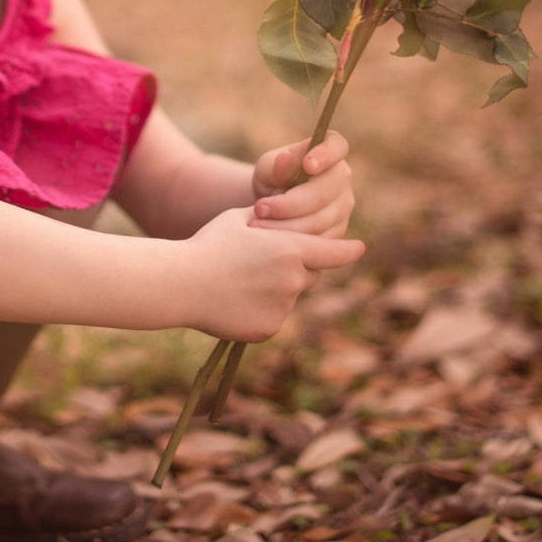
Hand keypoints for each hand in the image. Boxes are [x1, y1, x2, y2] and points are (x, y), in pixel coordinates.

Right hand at [182, 207, 364, 342]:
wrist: (182, 284)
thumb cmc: (208, 245)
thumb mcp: (239, 219)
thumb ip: (269, 219)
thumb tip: (283, 213)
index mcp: (290, 249)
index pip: (333, 252)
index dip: (347, 250)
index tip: (359, 248)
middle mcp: (294, 279)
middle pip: (308, 275)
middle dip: (293, 269)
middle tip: (259, 265)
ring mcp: (283, 307)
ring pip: (288, 297)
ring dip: (273, 291)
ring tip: (237, 283)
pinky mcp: (269, 328)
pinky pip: (272, 317)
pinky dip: (260, 311)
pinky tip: (233, 302)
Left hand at [249, 131, 355, 239]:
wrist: (272, 205)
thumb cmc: (272, 178)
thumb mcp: (268, 168)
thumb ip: (277, 165)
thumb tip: (285, 158)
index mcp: (330, 152)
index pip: (337, 147)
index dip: (326, 155)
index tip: (308, 165)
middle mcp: (342, 179)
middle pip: (325, 192)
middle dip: (290, 203)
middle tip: (260, 208)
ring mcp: (343, 208)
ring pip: (319, 221)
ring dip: (286, 225)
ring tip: (256, 224)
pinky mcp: (337, 233)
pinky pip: (317, 241)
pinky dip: (292, 241)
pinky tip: (269, 239)